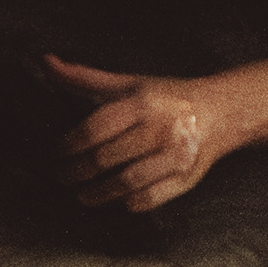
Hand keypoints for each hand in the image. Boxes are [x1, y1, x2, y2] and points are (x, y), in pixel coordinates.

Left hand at [45, 54, 220, 211]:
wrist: (221, 112)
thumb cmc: (168, 98)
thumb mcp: (128, 83)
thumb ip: (84, 77)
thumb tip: (46, 63)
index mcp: (143, 103)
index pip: (94, 129)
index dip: (68, 146)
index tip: (55, 155)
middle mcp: (159, 128)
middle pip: (105, 158)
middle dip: (76, 172)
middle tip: (61, 177)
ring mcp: (175, 156)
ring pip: (125, 183)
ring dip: (97, 194)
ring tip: (82, 195)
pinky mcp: (186, 178)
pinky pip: (150, 198)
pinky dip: (128, 203)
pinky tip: (116, 201)